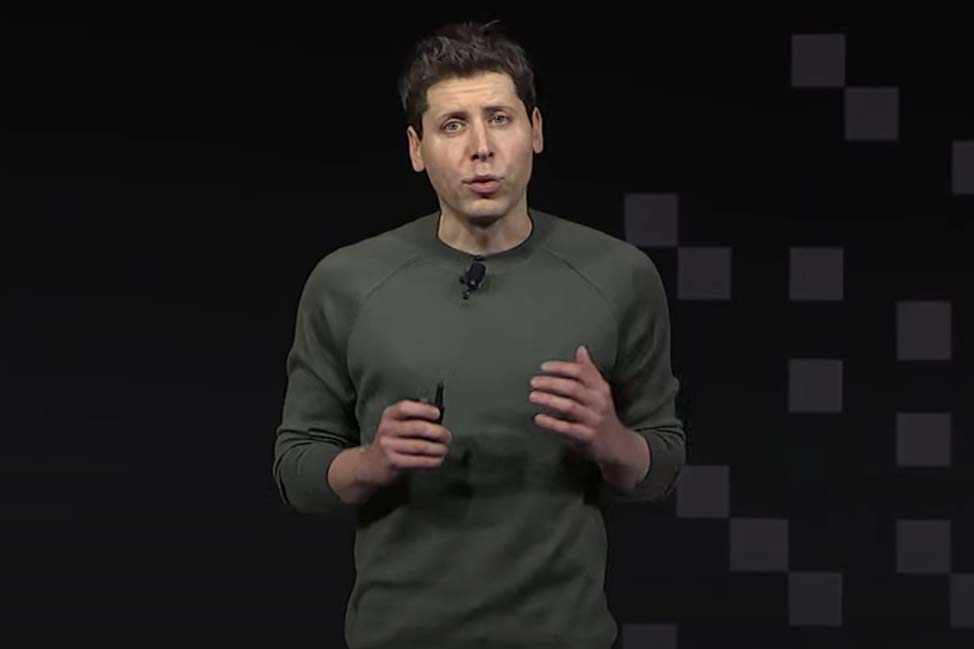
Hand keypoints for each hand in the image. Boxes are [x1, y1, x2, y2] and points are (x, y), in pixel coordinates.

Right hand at [359, 400, 452, 486]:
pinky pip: (418, 461)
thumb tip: (438, 417)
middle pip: (417, 427)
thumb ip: (413, 418)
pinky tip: (437, 460)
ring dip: (438, 448)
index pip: (405, 407)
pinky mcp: (393, 462)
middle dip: (438, 432)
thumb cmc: (392, 441)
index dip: (423, 409)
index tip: (437, 414)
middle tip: (447, 436)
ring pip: (421, 446)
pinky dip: (432, 461)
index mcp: (389, 415)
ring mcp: (388, 446)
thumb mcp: (396, 424)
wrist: (371, 463)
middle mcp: (387, 429)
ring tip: (444, 449)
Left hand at [529, 345, 625, 463]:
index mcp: (601, 388)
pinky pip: (568, 428)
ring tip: (532, 396)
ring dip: (549, 400)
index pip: (581, 372)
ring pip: (570, 407)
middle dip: (551, 383)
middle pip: (573, 388)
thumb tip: (581, 348)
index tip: (543, 367)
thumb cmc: (602, 414)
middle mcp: (599, 402)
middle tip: (533, 382)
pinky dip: (552, 423)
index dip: (561, 367)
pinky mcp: (589, 437)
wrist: (618, 446)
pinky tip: (538, 418)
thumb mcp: (599, 392)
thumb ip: (589, 371)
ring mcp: (595, 420)